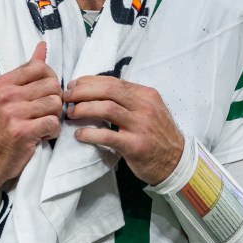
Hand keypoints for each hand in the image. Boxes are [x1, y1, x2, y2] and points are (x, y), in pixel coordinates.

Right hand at [0, 42, 62, 202]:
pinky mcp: (23, 131)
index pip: (40, 67)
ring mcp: (14, 113)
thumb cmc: (3, 125)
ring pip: (55, 104)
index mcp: (4, 83)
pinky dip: (53, 131)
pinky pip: (53, 122)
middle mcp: (7, 95)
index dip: (50, 80)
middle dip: (55, 101)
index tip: (44, 93)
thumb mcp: (9, 94)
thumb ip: (27, 70)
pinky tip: (43, 135)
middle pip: (52, 86)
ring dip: (55, 117)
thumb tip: (42, 45)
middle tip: (46, 112)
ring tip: (43, 124)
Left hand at [64, 76, 184, 185]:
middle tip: (67, 97)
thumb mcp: (148, 109)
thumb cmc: (156, 134)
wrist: (175, 162)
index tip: (74, 86)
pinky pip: (107, 136)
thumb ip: (127, 99)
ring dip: (83, 109)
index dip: (89, 82)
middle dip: (82, 91)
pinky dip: (89, 133)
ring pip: (107, 108)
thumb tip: (95, 90)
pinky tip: (79, 134)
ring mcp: (141, 126)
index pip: (112, 81)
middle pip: (108, 90)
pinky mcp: (135, 146)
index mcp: (146, 94)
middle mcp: (145, 107)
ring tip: (71, 114)